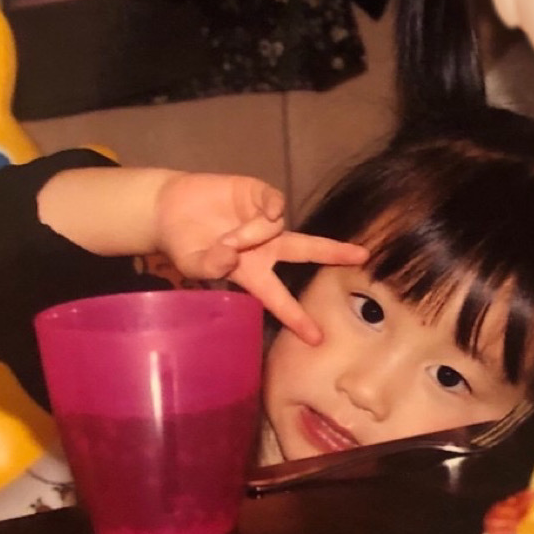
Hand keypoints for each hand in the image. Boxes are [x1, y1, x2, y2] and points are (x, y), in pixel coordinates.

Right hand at [152, 172, 366, 343]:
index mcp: (252, 273)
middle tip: (363, 256)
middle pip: (308, 250)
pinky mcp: (257, 194)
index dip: (297, 318)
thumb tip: (230, 257)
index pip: (279, 299)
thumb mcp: (193, 264)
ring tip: (228, 236)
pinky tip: (258, 208)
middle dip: (334, 253)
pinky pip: (275, 202)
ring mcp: (263, 219)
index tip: (317, 338)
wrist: (169, 209)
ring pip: (278, 227)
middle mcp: (267, 247)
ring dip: (255, 234)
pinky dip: (270, 207)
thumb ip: (211, 266)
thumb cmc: (184, 244)